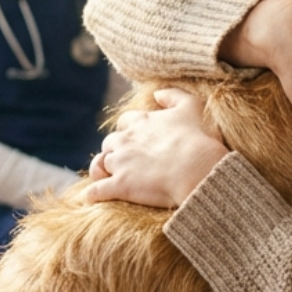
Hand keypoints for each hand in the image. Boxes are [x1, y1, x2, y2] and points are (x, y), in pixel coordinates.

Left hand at [84, 89, 227, 209]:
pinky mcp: (119, 185)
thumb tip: (157, 93)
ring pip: (100, 165)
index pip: (125, 122)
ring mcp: (120, 163)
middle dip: (115, 151)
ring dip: (102, 171)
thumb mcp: (192, 106)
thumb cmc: (198, 138)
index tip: (137, 139)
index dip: (129, 130)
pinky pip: (96, 191)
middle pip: (109, 143)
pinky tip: (94, 198)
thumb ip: (173, 95)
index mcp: (141, 121)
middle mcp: (125, 140)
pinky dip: (93, 194)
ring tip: (107, 178)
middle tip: (125, 161)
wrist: (197, 168)